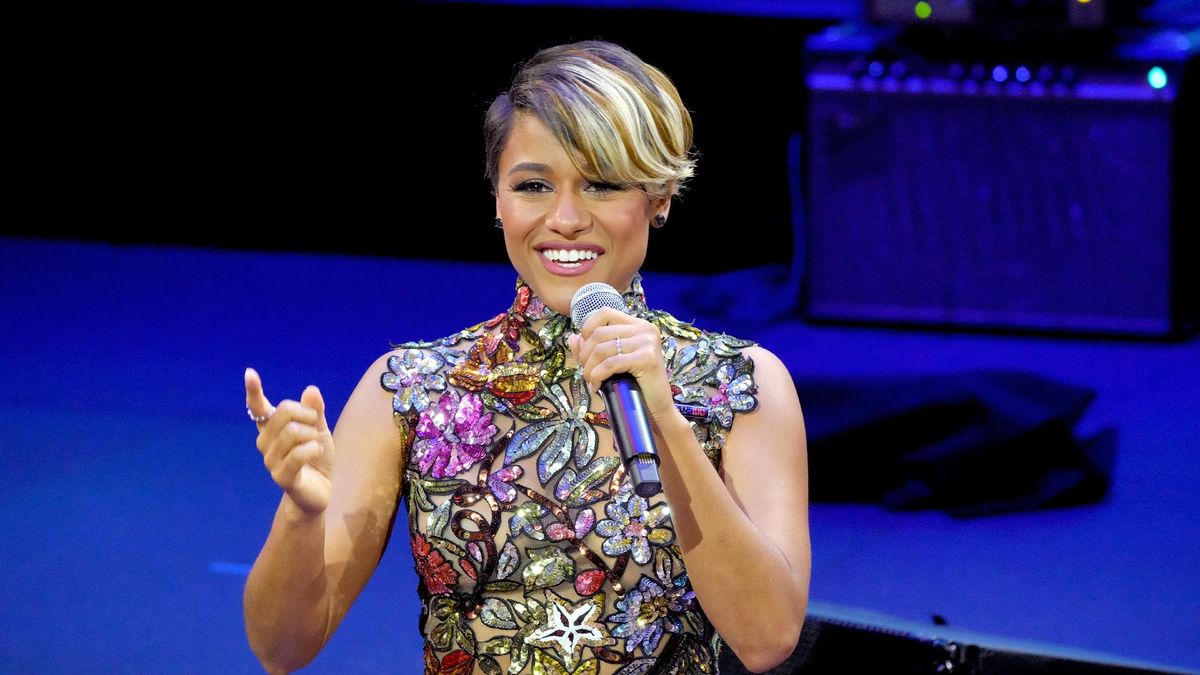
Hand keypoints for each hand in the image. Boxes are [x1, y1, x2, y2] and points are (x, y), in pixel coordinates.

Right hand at [245, 367, 334, 515]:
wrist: (321, 492)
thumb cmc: (316, 458)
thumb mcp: (319, 430)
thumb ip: (315, 411)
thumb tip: (310, 389)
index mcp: (271, 430)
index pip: (258, 408)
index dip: (253, 391)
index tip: (250, 373)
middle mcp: (265, 443)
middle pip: (284, 411)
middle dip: (307, 414)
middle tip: (315, 426)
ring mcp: (271, 461)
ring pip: (293, 431)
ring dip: (312, 436)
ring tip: (315, 445)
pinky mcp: (281, 477)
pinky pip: (299, 453)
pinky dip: (314, 449)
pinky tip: (317, 454)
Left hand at [568, 307, 678, 428]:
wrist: (655, 407)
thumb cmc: (633, 384)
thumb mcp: (611, 362)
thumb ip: (592, 348)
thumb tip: (572, 337)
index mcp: (637, 325)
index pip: (605, 312)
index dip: (587, 328)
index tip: (585, 350)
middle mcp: (644, 329)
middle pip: (599, 333)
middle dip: (585, 356)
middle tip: (586, 374)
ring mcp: (647, 342)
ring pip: (602, 350)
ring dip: (589, 369)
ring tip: (591, 382)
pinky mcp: (646, 358)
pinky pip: (610, 364)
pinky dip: (597, 376)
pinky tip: (597, 386)